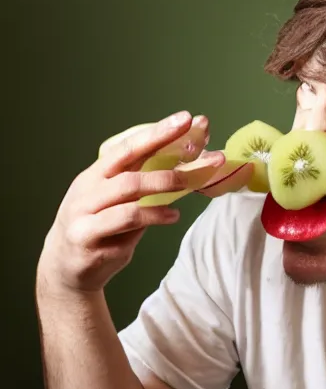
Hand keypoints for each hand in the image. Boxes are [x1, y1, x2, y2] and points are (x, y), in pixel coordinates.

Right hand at [37, 111, 224, 293]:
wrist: (65, 270)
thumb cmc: (101, 229)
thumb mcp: (120, 202)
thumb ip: (147, 185)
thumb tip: (188, 164)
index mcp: (98, 173)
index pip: (129, 145)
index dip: (157, 131)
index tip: (185, 118)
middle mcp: (88, 187)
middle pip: (128, 159)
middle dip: (164, 147)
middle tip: (197, 145)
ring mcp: (84, 210)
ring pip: (128, 187)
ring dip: (163, 182)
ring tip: (189, 182)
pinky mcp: (87, 236)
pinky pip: (126, 220)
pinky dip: (154, 215)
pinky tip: (173, 215)